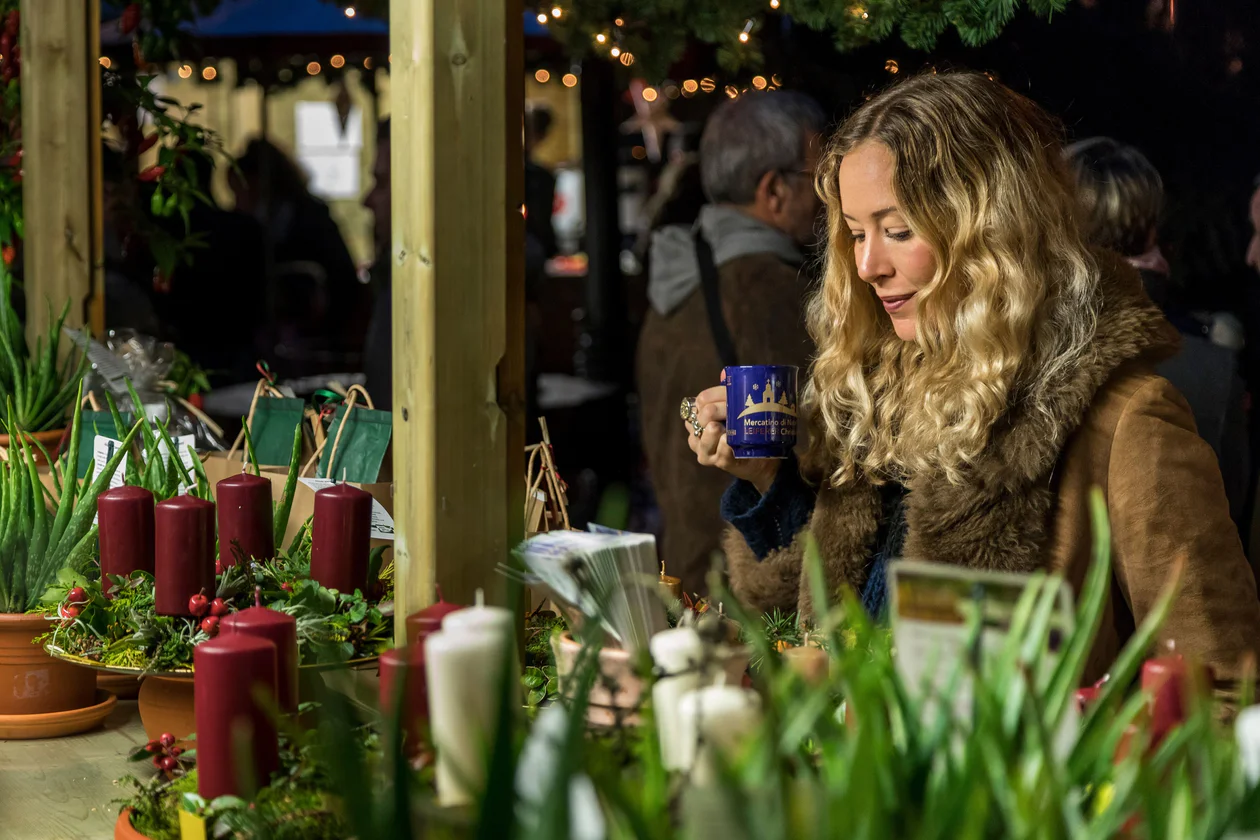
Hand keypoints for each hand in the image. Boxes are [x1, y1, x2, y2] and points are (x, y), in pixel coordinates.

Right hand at [684, 374, 780, 494]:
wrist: (760, 454)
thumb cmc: (743, 428)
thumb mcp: (735, 407)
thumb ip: (728, 391)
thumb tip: (724, 373)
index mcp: (698, 418)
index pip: (697, 403)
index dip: (711, 398)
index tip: (727, 397)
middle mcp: (698, 434)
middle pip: (702, 417)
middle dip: (715, 412)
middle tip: (730, 411)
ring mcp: (707, 450)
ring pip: (704, 438)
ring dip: (714, 432)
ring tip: (723, 429)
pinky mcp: (721, 462)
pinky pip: (719, 454)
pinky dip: (724, 448)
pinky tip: (729, 443)